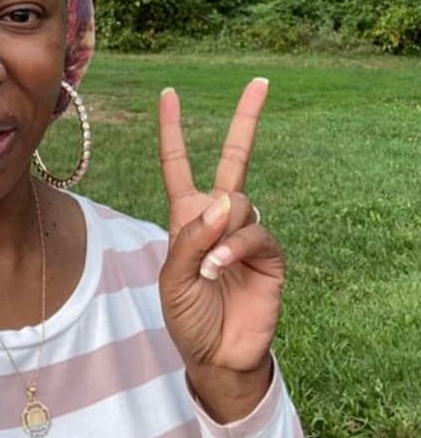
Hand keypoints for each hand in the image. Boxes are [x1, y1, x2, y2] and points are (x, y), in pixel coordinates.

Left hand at [158, 79, 283, 419]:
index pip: (178, 162)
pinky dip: (236, 247)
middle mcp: (219, 215)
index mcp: (187, 214)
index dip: (172, 129)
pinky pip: (256, 232)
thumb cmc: (187, 314)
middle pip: (236, 157)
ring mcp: (245, 232)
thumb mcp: (171, 276)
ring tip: (208, 268)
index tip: (169, 93)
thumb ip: (191, 237)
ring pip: (239, 202)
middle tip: (260, 83)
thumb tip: (226, 201)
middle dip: (247, 119)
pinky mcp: (269, 254)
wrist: (216, 355)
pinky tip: (221, 266)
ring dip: (220, 232)